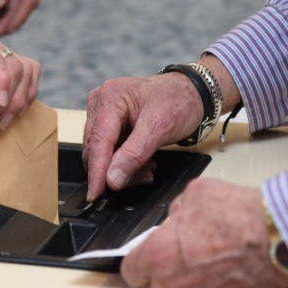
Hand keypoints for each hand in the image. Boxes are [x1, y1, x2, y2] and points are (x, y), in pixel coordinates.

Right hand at [82, 73, 203, 201]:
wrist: (192, 93)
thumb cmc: (179, 101)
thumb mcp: (160, 129)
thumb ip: (134, 155)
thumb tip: (112, 179)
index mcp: (110, 98)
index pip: (97, 141)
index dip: (96, 171)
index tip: (95, 194)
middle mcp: (101, 103)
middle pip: (97, 149)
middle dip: (115, 170)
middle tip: (141, 178)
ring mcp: (104, 114)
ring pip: (103, 154)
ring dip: (123, 168)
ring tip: (148, 168)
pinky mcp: (110, 124)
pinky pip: (110, 151)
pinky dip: (126, 162)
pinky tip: (144, 162)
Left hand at [121, 178, 287, 287]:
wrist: (278, 238)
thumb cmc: (240, 216)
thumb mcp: (194, 196)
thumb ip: (175, 214)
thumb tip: (175, 222)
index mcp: (157, 256)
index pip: (130, 271)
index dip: (141, 262)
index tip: (149, 259)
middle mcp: (171, 287)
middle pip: (157, 287)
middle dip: (169, 272)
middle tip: (193, 256)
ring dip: (194, 286)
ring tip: (218, 265)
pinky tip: (232, 277)